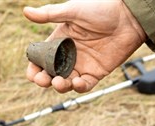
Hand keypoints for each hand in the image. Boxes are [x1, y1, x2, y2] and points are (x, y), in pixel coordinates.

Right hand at [23, 0, 145, 92]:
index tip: (33, 73)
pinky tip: (78, 82)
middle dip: (44, 81)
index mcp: (59, 42)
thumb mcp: (72, 11)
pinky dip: (80, 87)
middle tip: (45, 80)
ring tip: (61, 82)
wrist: (129, 17)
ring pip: (66, 82)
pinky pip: (85, 85)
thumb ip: (49, 15)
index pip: (41, 59)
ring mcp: (82, 65)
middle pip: (51, 74)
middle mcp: (68, 55)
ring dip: (61, 86)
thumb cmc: (101, 9)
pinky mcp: (96, 72)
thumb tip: (25, 11)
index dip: (34, 69)